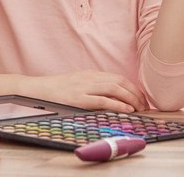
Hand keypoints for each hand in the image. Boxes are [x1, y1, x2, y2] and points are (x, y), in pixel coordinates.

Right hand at [33, 70, 148, 112]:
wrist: (39, 89)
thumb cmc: (59, 89)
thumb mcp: (79, 83)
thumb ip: (94, 86)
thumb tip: (112, 97)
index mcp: (92, 74)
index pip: (118, 78)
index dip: (133, 87)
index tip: (141, 97)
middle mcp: (91, 78)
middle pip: (120, 82)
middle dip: (135, 93)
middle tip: (144, 105)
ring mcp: (85, 88)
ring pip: (114, 89)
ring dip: (130, 98)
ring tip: (139, 108)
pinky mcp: (78, 99)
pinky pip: (102, 100)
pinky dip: (117, 104)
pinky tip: (127, 109)